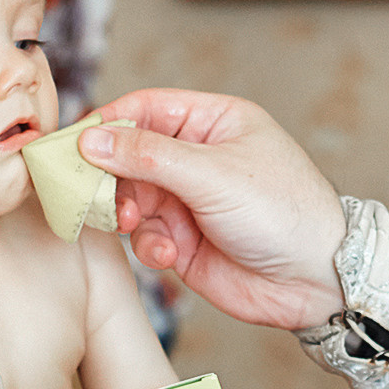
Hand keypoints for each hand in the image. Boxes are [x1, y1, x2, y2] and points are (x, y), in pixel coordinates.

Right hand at [79, 92, 347, 329]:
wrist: (315, 280)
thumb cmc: (284, 211)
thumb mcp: (213, 174)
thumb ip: (147, 156)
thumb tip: (90, 138)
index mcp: (213, 122)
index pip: (145, 108)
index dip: (107, 122)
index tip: (73, 142)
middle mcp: (198, 157)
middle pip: (128, 154)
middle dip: (108, 175)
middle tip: (88, 191)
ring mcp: (189, 200)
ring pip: (130, 197)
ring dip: (123, 212)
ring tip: (129, 224)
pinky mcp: (184, 240)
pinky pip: (145, 235)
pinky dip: (148, 244)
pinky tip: (167, 253)